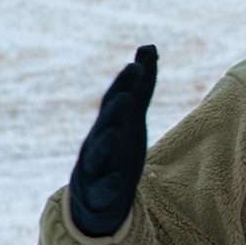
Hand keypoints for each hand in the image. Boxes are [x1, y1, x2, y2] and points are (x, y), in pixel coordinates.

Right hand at [69, 45, 157, 237]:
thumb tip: (148, 46)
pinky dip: (108, 185)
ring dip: (107, 144)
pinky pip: (103, 191)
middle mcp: (100, 143)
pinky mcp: (100, 195)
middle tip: (127, 96)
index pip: (116, 101)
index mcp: (110, 124)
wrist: (97, 198)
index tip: (137, 66)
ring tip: (117, 133)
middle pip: (106, 125)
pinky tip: (117, 181)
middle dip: (115, 110)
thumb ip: (141, 85)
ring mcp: (97, 169)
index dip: (125, 85)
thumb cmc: (117, 148)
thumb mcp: (133, 117)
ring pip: (99, 156)